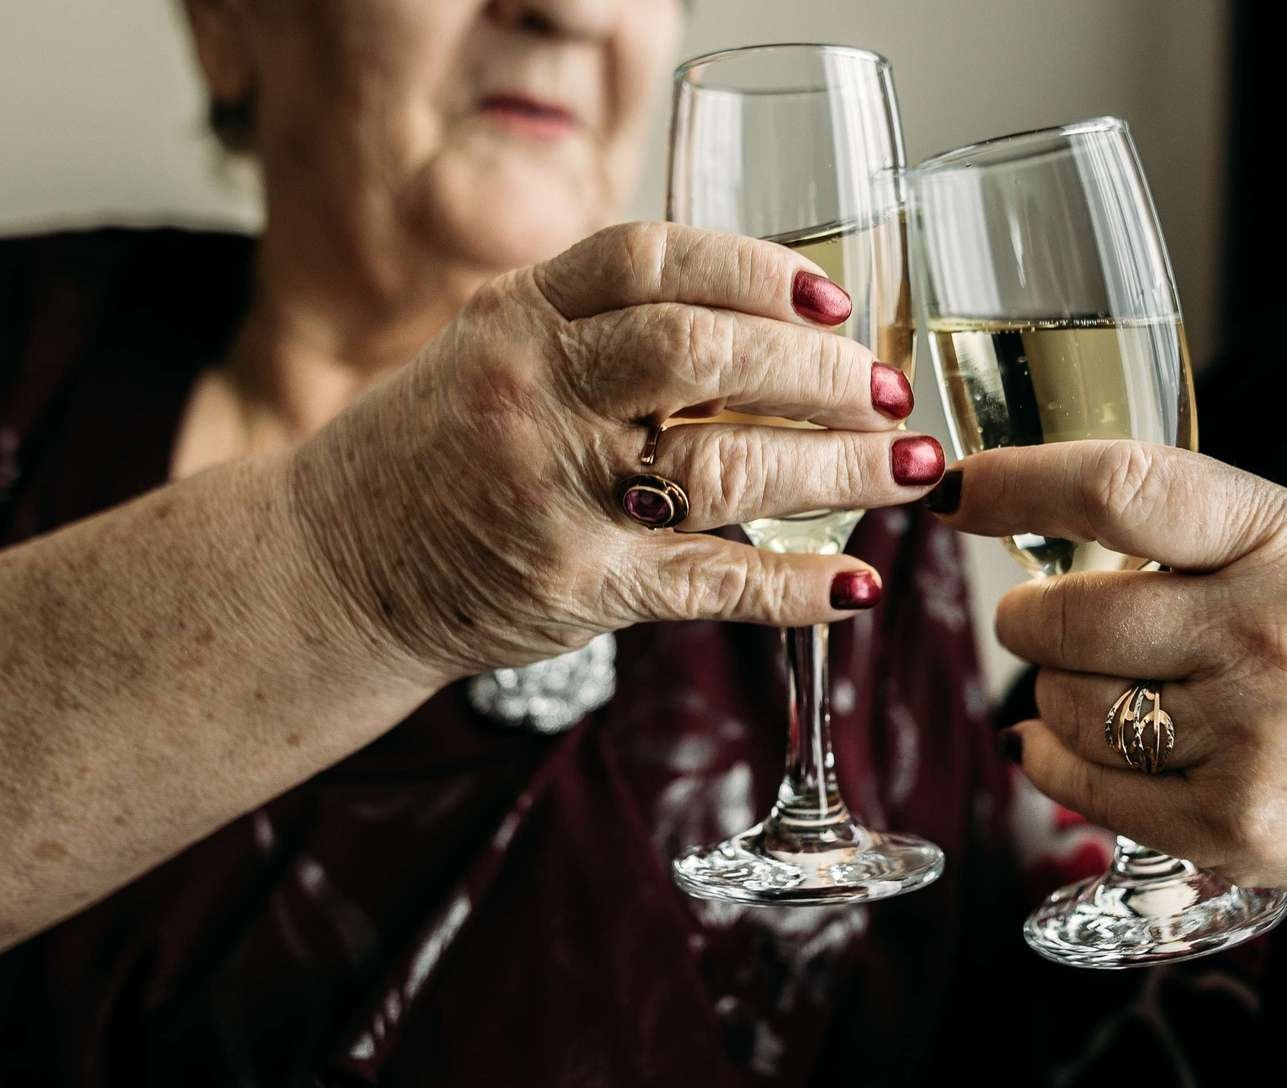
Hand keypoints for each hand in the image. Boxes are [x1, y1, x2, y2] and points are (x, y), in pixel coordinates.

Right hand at [286, 222, 936, 681]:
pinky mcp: (579, 588)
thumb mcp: (494, 348)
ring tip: (913, 469)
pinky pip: (708, 582)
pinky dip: (794, 586)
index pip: (653, 259)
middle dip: (818, 369)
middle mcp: (536, 392)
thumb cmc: (437, 449)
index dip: (758, 269)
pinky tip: (858, 584)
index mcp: (519, 315)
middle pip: (704, 352)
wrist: (332, 567)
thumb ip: (596, 321)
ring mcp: (557, 494)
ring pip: (725, 465)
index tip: (832, 300)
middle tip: (886, 389)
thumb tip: (753, 312)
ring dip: (838, 469)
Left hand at [934, 441, 1286, 973]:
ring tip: (1115, 692)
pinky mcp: (1236, 830)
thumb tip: (1069, 536)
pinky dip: (1060, 765)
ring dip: (1059, 695)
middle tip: (1050, 623)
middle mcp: (1265, 635)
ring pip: (1066, 706)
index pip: (1119, 487)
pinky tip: (1081, 749)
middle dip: (1031, 619)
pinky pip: (1086, 790)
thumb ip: (1217, 542)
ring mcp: (1250, 740)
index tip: (956, 486)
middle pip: (1062, 616)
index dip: (1013, 481)